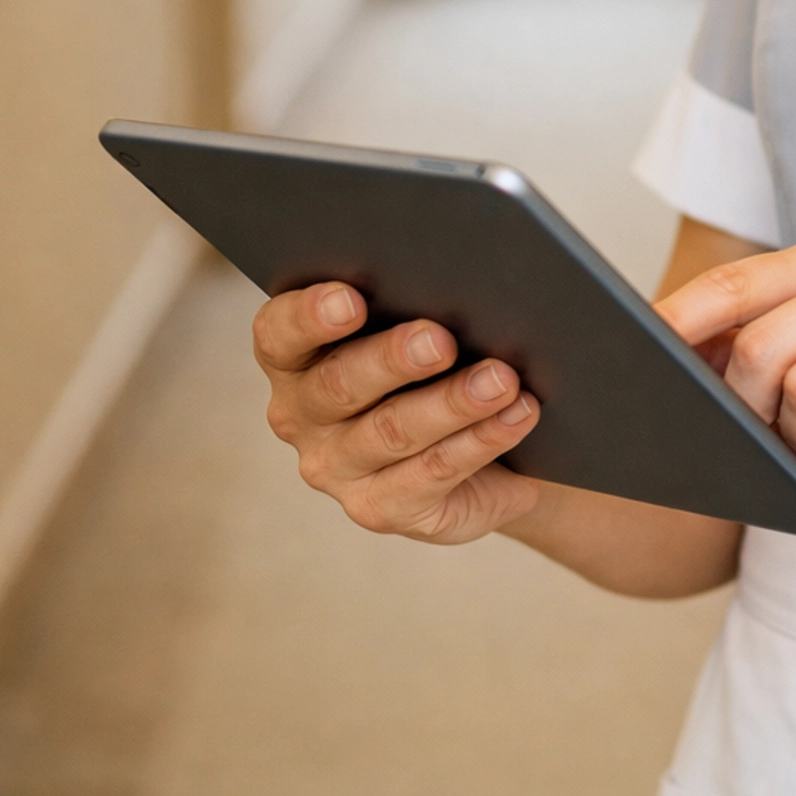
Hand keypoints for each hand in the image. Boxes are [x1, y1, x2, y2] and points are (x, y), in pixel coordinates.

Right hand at [253, 283, 542, 543]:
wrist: (481, 456)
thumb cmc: (437, 371)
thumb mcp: (416, 337)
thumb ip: (416, 311)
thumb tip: (463, 286)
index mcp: (293, 358)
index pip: (279, 332)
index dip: (309, 316)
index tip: (351, 299)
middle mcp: (301, 415)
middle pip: (339, 383)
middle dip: (392, 358)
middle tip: (441, 340)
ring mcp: (336, 469)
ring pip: (393, 431)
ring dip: (452, 402)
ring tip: (501, 379)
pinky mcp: (379, 509)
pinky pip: (433, 472)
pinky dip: (481, 440)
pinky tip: (517, 415)